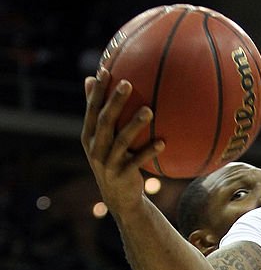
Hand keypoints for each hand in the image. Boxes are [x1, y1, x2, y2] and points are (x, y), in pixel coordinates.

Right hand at [81, 70, 164, 214]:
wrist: (119, 198)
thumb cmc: (113, 161)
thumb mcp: (102, 140)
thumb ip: (99, 112)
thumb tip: (90, 79)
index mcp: (89, 136)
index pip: (91, 109)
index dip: (97, 91)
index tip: (104, 71)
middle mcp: (95, 148)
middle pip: (104, 121)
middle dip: (115, 102)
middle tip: (128, 84)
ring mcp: (108, 163)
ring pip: (121, 140)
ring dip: (135, 124)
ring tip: (149, 110)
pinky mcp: (122, 176)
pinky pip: (137, 161)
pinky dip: (149, 151)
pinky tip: (164, 142)